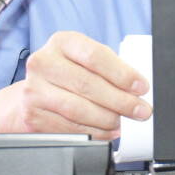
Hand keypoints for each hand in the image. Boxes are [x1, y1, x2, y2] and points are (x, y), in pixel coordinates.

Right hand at [0, 30, 150, 139]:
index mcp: (62, 42)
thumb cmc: (69, 71)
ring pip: (78, 109)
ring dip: (107, 119)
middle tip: (140, 110)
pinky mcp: (33, 116)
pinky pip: (68, 128)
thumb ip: (109, 67)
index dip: (122, 74)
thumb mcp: (85, 58)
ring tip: (123, 122)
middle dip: (120, 101)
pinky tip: (106, 131)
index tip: (141, 87)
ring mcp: (34, 90)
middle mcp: (43, 63)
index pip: (95, 56)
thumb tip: (137, 89)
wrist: (36, 89)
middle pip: (87, 84)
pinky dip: (93, 132)